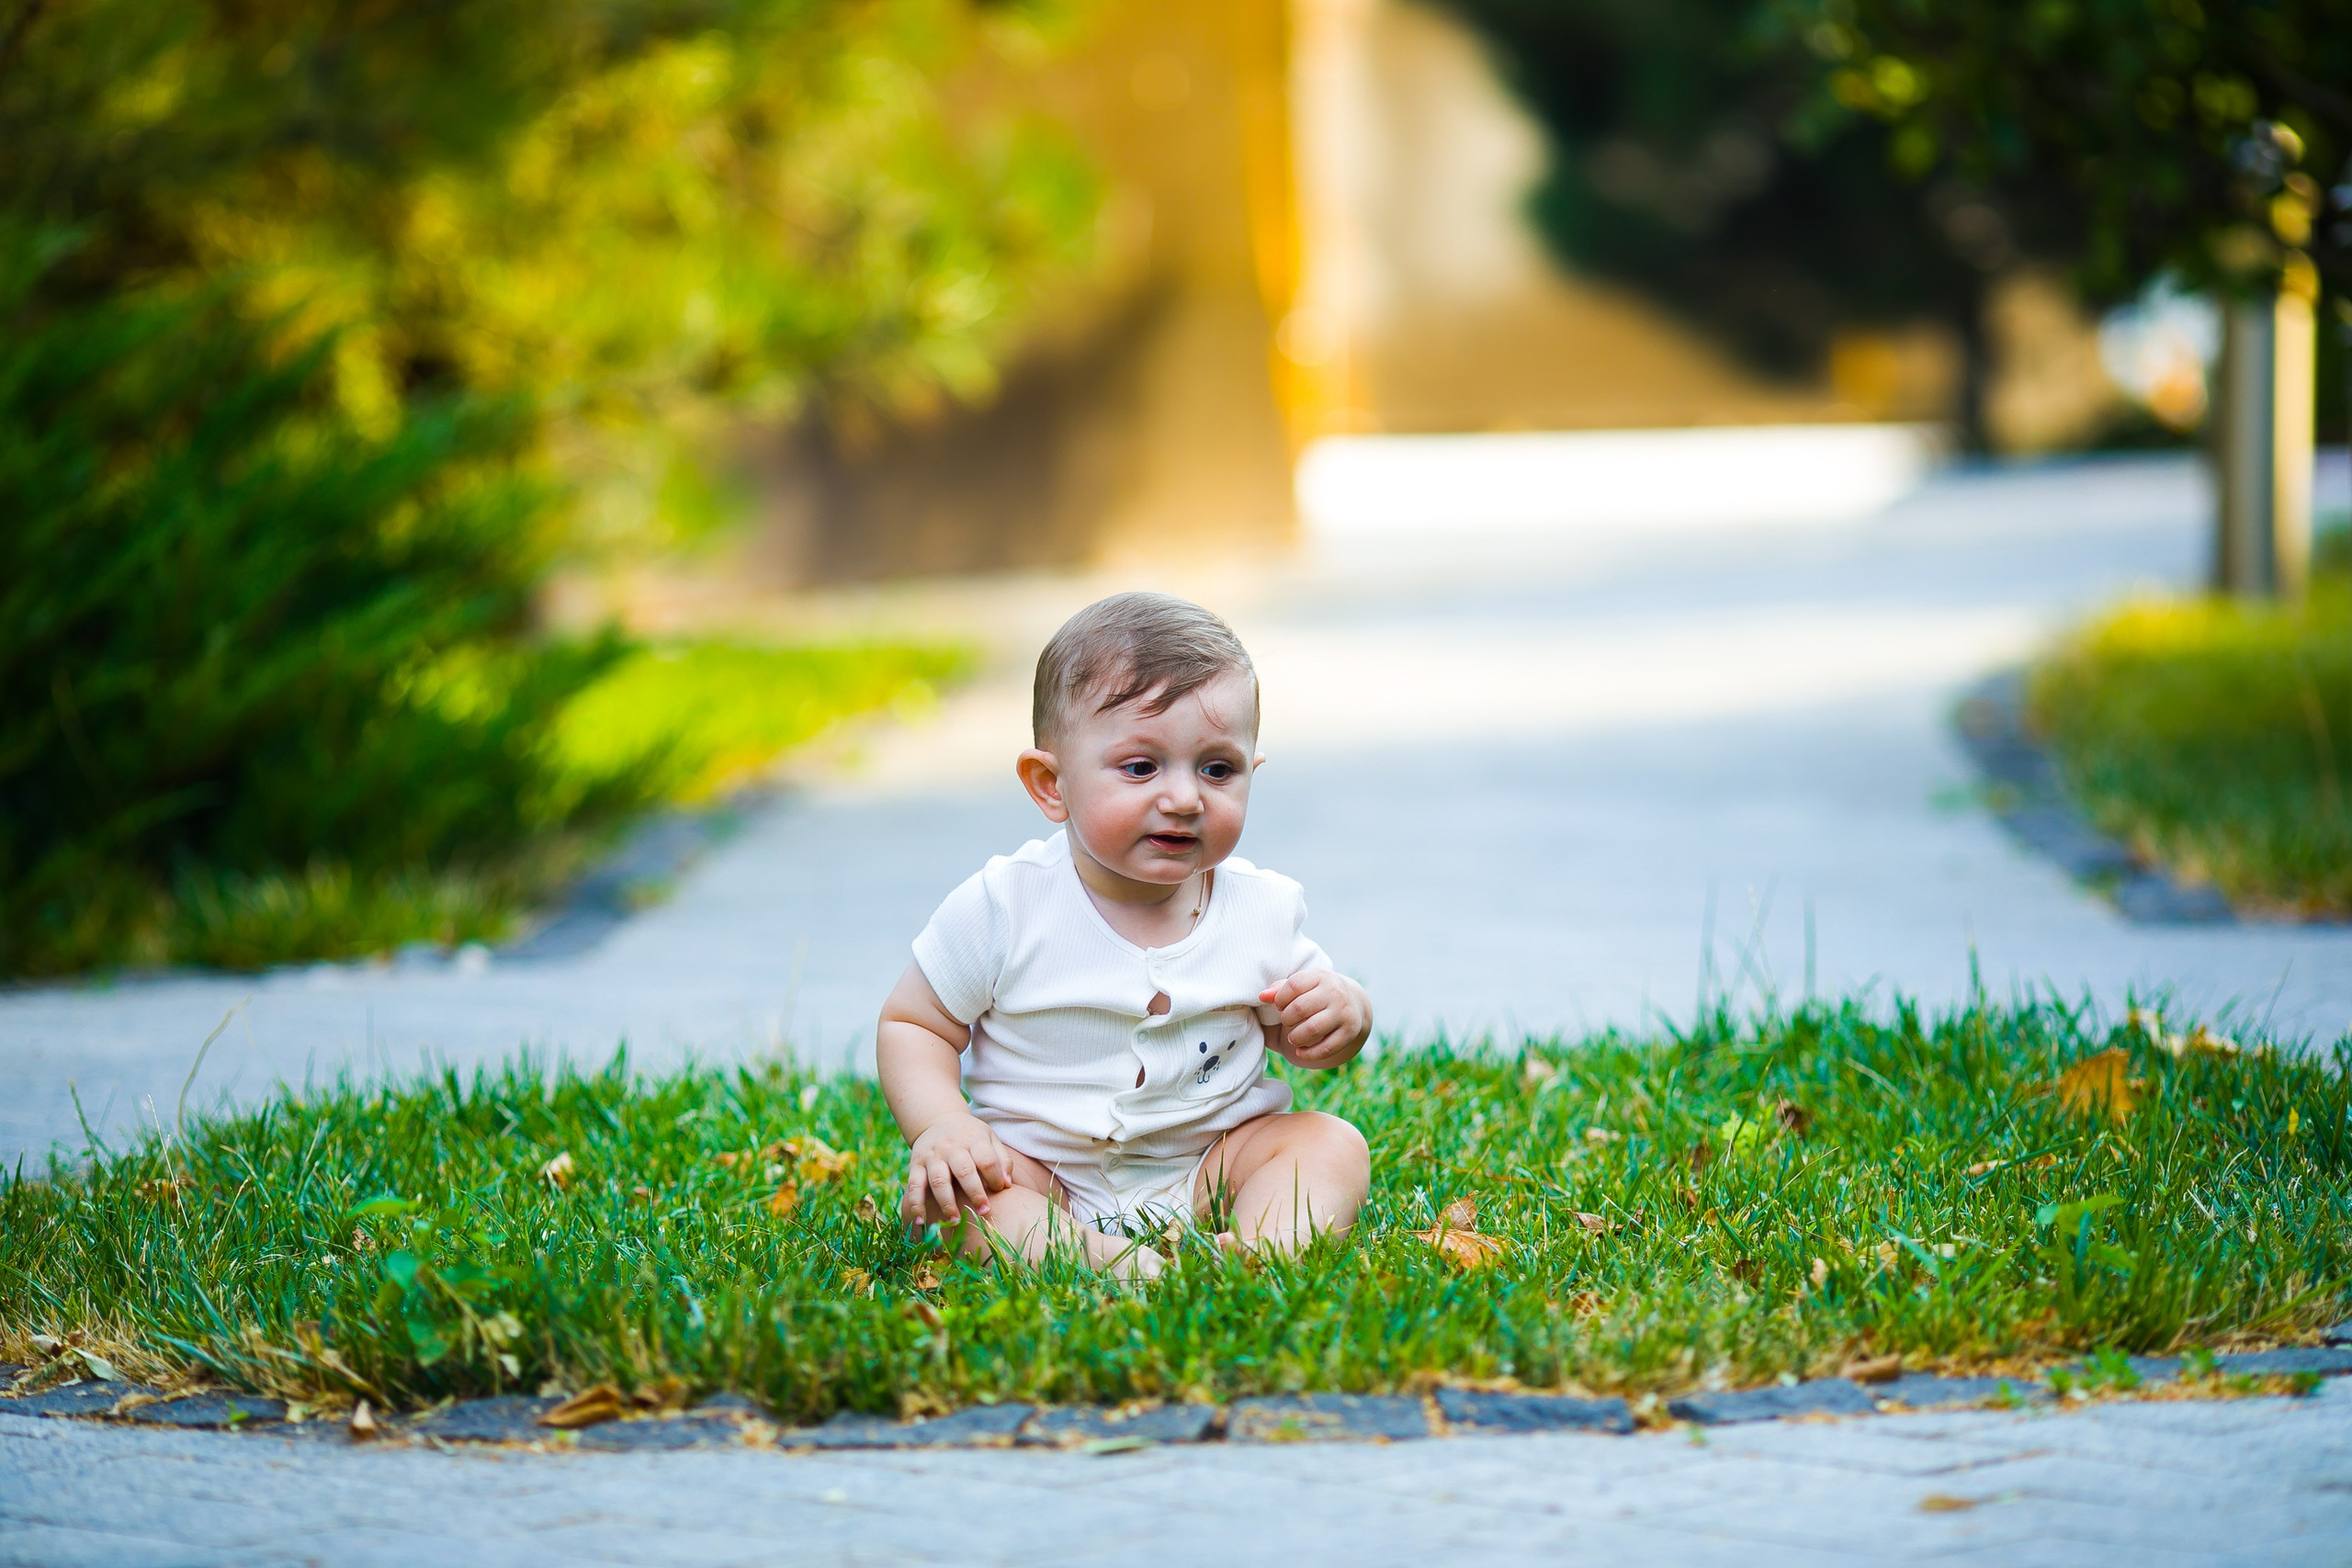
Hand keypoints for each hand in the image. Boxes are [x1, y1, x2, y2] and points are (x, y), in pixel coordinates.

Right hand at [901, 1111, 1012, 1225]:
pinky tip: (920, 1221)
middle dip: (975, 1193)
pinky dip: (915, 1204)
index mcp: (973, 1140)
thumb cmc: (970, 1135)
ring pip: (939, 1181)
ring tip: (955, 1221)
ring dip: (947, 1203)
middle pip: (964, 1171)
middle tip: (984, 1212)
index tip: (1000, 1190)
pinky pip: (914, 1186)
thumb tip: (1006, 1184)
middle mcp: (951, 1147)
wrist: (937, 1119)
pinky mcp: (915, 1165)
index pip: (986, 1159)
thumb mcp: (989, 1137)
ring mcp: (932, 1156)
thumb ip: (1001, 1159)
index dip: (994, 1177)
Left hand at [1260, 969, 1370, 1068]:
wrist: (1353, 1002)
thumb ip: (1280, 989)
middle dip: (1287, 1019)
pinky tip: (1300, 1051)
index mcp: (1321, 976)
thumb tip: (1262, 996)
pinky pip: (1326, 1048)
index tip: (1279, 1006)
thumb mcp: (1303, 984)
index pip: (1294, 985)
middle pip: (1300, 1008)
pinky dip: (1309, 1054)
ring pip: (1313, 1029)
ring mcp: (1344, 1013)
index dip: (1280, 998)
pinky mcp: (1350, 1032)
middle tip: (1286, 1022)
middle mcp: (1335, 993)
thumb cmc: (1317, 993)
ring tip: (1292, 1038)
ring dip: (1296, 1037)